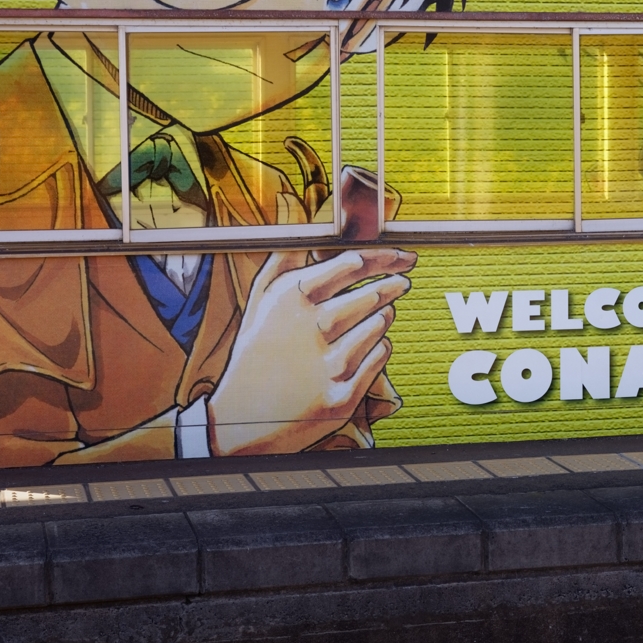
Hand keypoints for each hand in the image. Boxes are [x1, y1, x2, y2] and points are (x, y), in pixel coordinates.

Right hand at [208, 247, 415, 454]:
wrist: (240, 418)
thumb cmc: (256, 351)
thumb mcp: (260, 301)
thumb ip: (285, 259)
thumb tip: (307, 224)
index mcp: (291, 297)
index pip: (352, 263)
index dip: (384, 258)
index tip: (402, 257)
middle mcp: (311, 328)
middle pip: (371, 295)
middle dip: (391, 286)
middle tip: (402, 283)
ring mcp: (328, 365)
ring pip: (379, 325)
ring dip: (384, 317)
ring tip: (383, 314)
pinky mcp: (342, 396)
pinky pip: (379, 357)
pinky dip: (381, 347)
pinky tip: (374, 345)